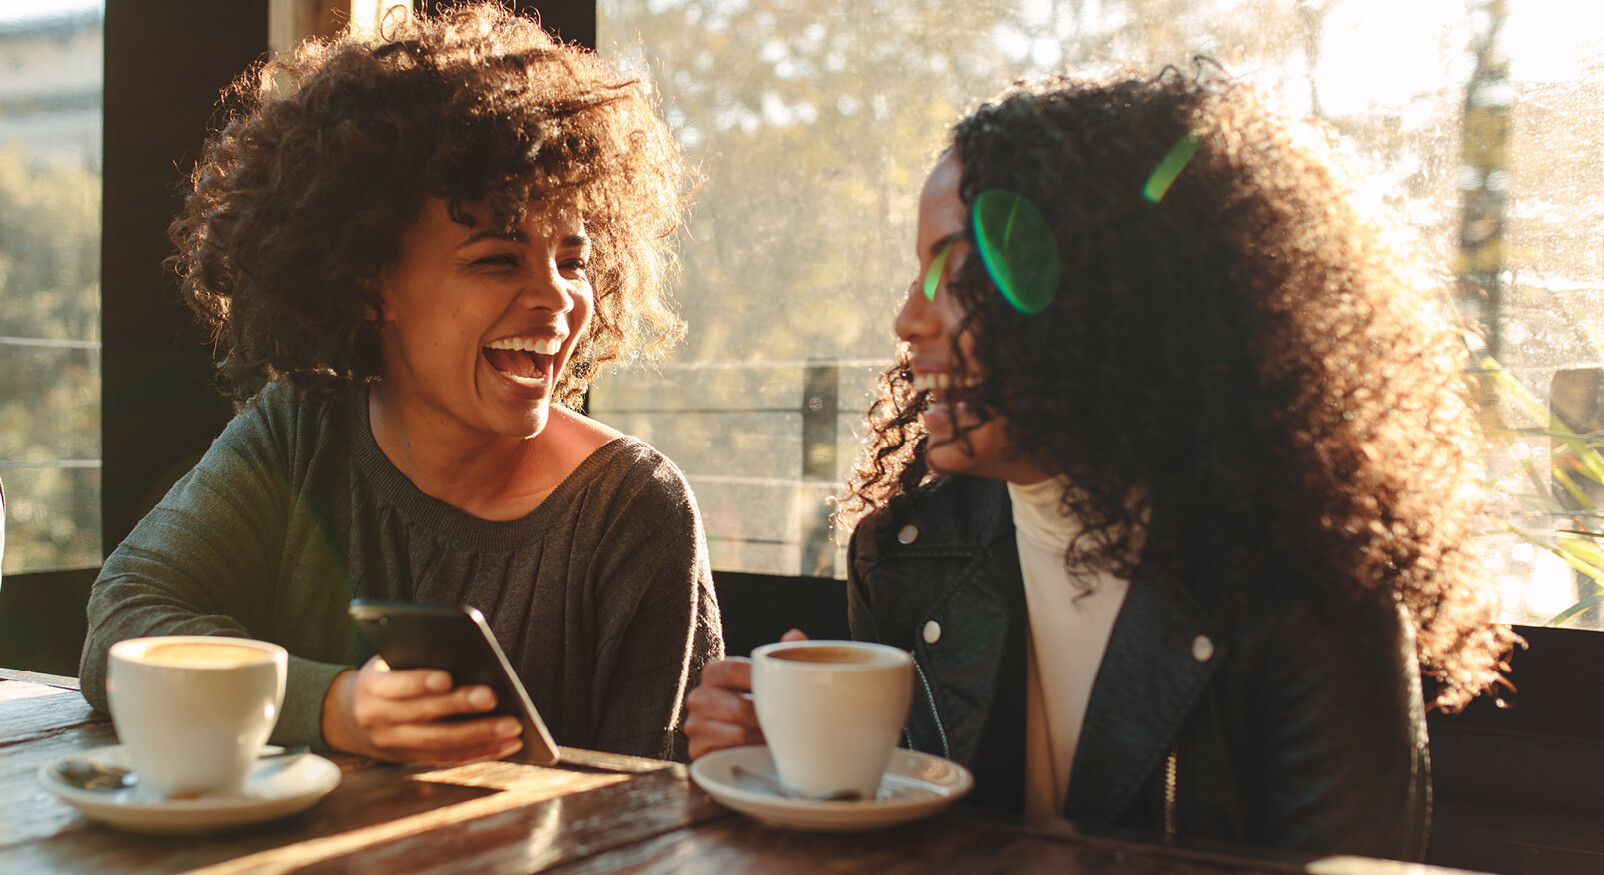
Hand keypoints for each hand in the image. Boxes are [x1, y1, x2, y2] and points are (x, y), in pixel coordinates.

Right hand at [321, 656, 523, 762]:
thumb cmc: (383, 677)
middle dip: (460, 707)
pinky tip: (508, 744)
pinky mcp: (411, 760)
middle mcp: (378, 720)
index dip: (420, 683)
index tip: (447, 677)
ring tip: (513, 726)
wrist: (346, 717)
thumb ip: (414, 661)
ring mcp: (394, 745)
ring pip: (439, 743)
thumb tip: (467, 658)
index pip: (395, 685)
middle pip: (423, 716)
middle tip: (494, 696)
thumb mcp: (387, 663)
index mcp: (370, 688)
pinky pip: (448, 758)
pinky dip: (480, 752)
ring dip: (480, 735)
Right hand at [684, 629, 806, 759]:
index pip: (733, 670)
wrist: (742, 741)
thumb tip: (793, 636)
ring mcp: (694, 726)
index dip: (759, 680)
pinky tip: (764, 754)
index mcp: (713, 673)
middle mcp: (698, 697)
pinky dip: (751, 757)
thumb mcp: (770, 677)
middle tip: (794, 723)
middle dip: (769, 718)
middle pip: (739, 707)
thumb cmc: (761, 701)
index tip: (784, 691)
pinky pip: (729, 756)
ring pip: (737, 734)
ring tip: (783, 739)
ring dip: (764, 739)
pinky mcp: (697, 752)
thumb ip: (782, 655)